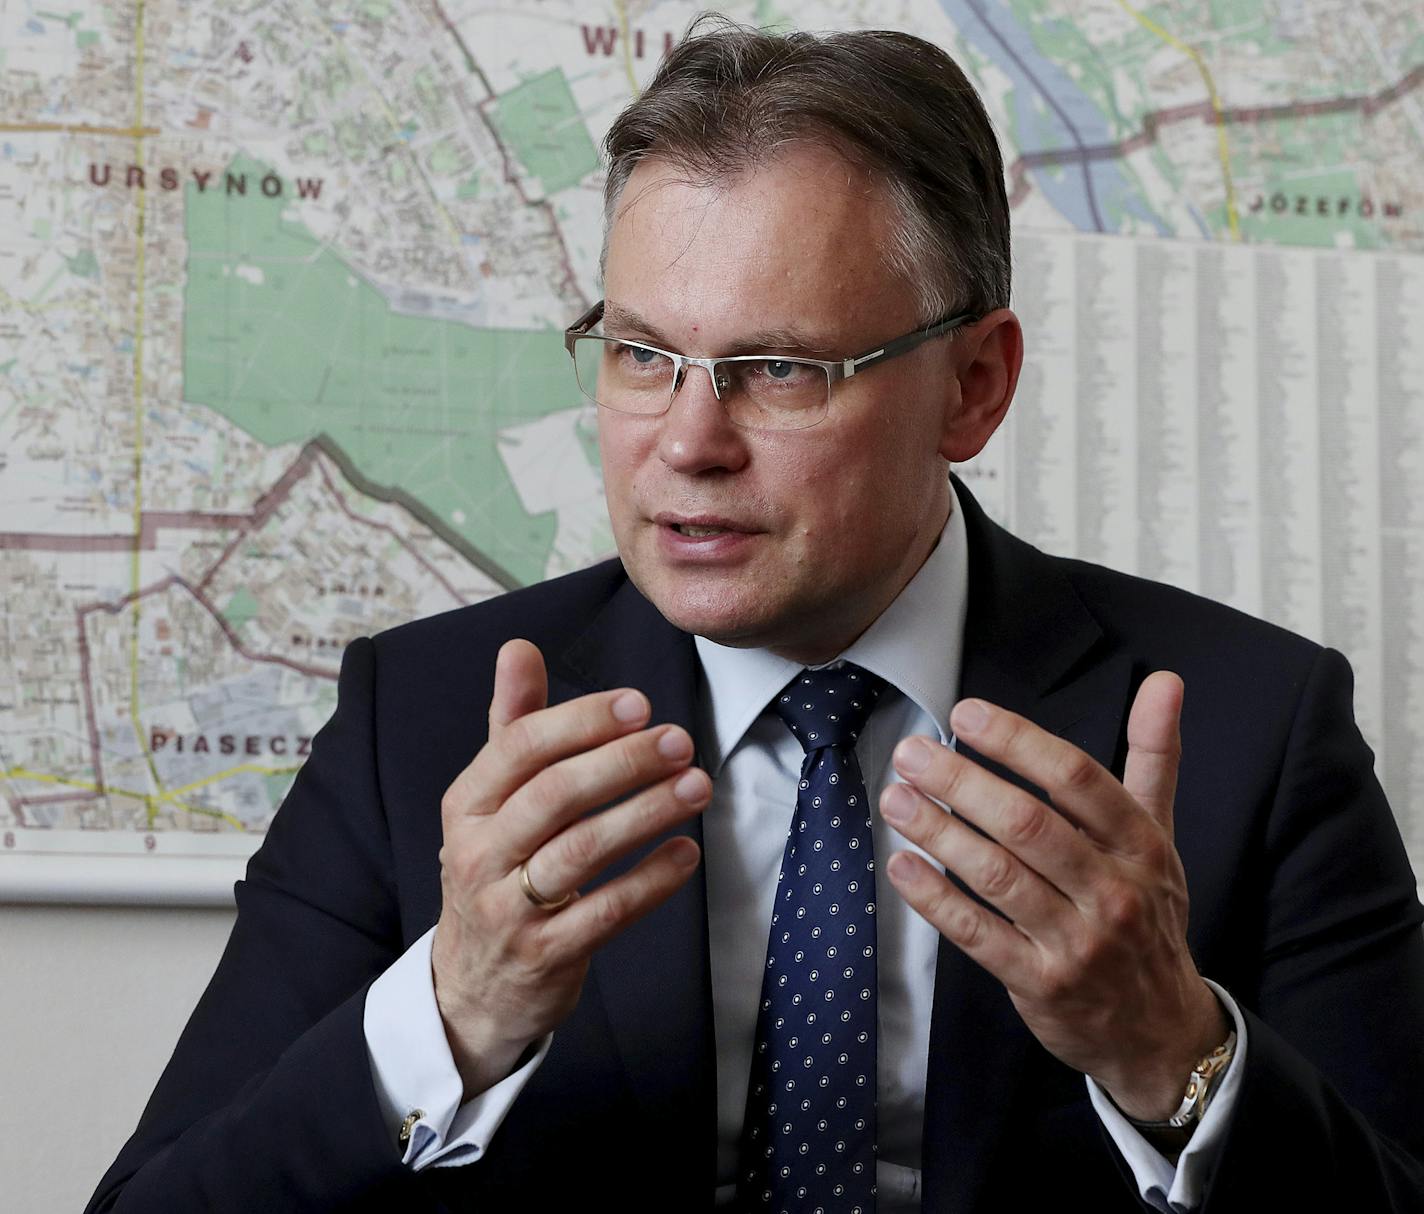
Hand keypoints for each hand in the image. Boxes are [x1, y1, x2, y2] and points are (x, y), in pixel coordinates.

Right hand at [431, 639, 710, 1098]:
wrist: (473, 987)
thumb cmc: (497, 869)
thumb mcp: (491, 800)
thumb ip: (513, 723)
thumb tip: (519, 646)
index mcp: (467, 804)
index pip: (521, 748)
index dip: (583, 721)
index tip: (640, 704)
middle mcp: (479, 852)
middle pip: (555, 795)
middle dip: (623, 762)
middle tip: (680, 741)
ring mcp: (508, 908)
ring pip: (582, 850)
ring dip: (646, 812)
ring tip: (698, 786)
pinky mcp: (545, 955)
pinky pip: (606, 912)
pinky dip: (651, 880)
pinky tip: (687, 853)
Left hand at [879, 671, 1227, 1119]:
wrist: (1160, 1028)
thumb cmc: (1147, 910)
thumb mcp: (1158, 833)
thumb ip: (1154, 755)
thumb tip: (1165, 681)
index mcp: (1140, 843)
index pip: (1077, 778)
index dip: (1018, 742)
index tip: (965, 713)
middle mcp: (1113, 890)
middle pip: (1028, 823)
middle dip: (962, 782)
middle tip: (912, 752)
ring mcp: (1077, 941)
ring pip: (998, 876)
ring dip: (939, 832)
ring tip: (896, 798)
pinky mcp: (1041, 984)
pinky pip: (979, 935)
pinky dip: (936, 900)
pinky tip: (902, 866)